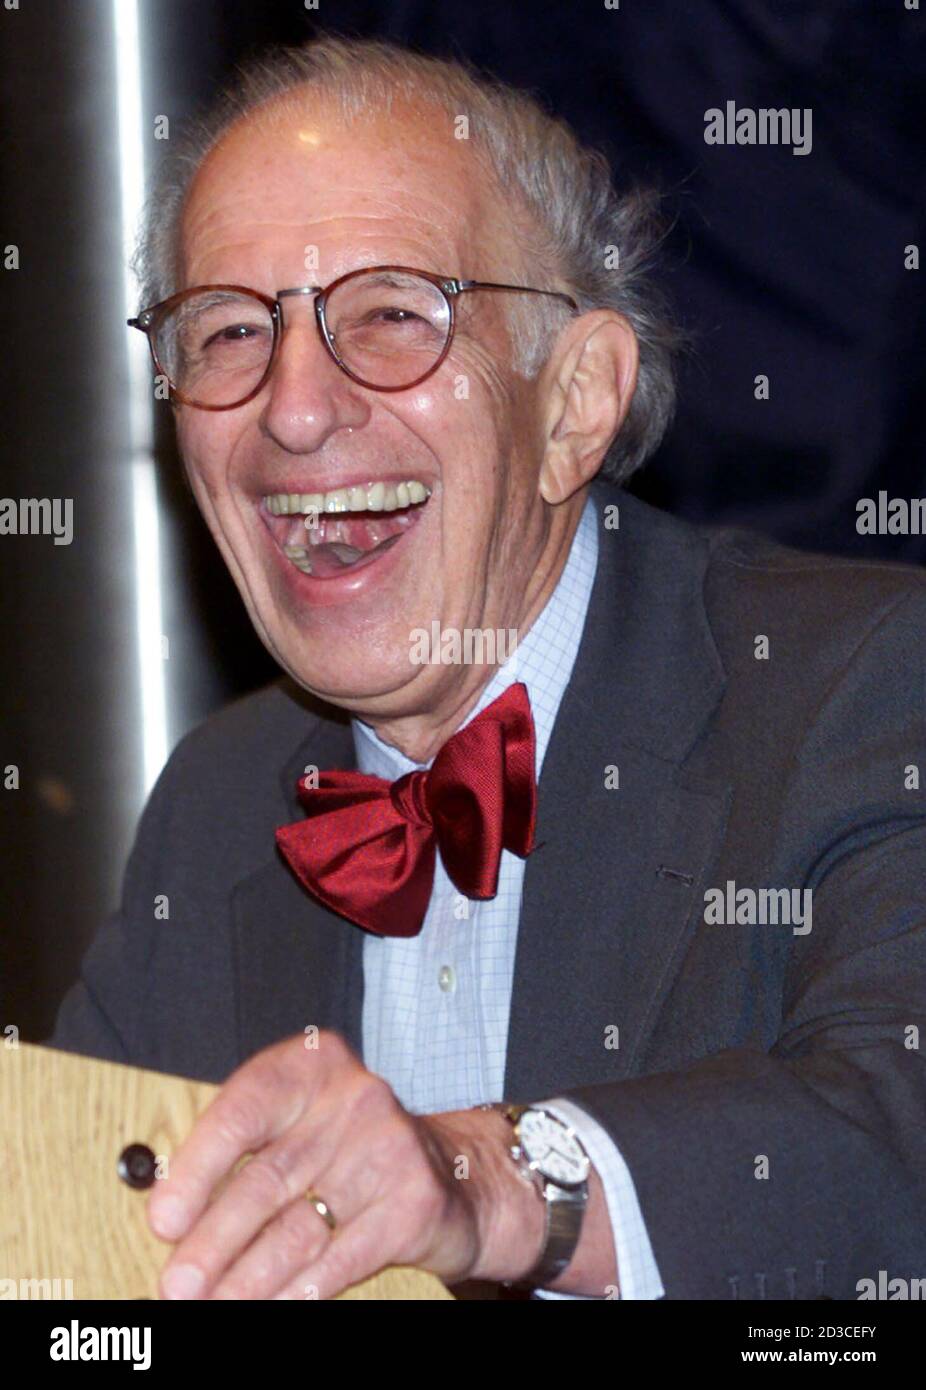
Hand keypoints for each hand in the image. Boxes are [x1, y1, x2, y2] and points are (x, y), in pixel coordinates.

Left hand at [146, 1030, 545, 1298]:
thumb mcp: (298, 1125)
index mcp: (313, 1066)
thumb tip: (174, 1212)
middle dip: (213, 1241)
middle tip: (177, 1282)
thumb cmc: (349, 1147)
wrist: (450, 1175)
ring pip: (299, 1227)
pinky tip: (270, 1305)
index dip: (199, 1166)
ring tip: (209, 1303)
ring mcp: (388, 1149)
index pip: (245, 1109)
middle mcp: (354, 1099)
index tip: (165, 1216)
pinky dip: (299, 1290)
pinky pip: (341, 1258)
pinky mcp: (412, 1202)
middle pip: (267, 1179)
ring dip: (245, 1278)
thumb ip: (244, 1150)